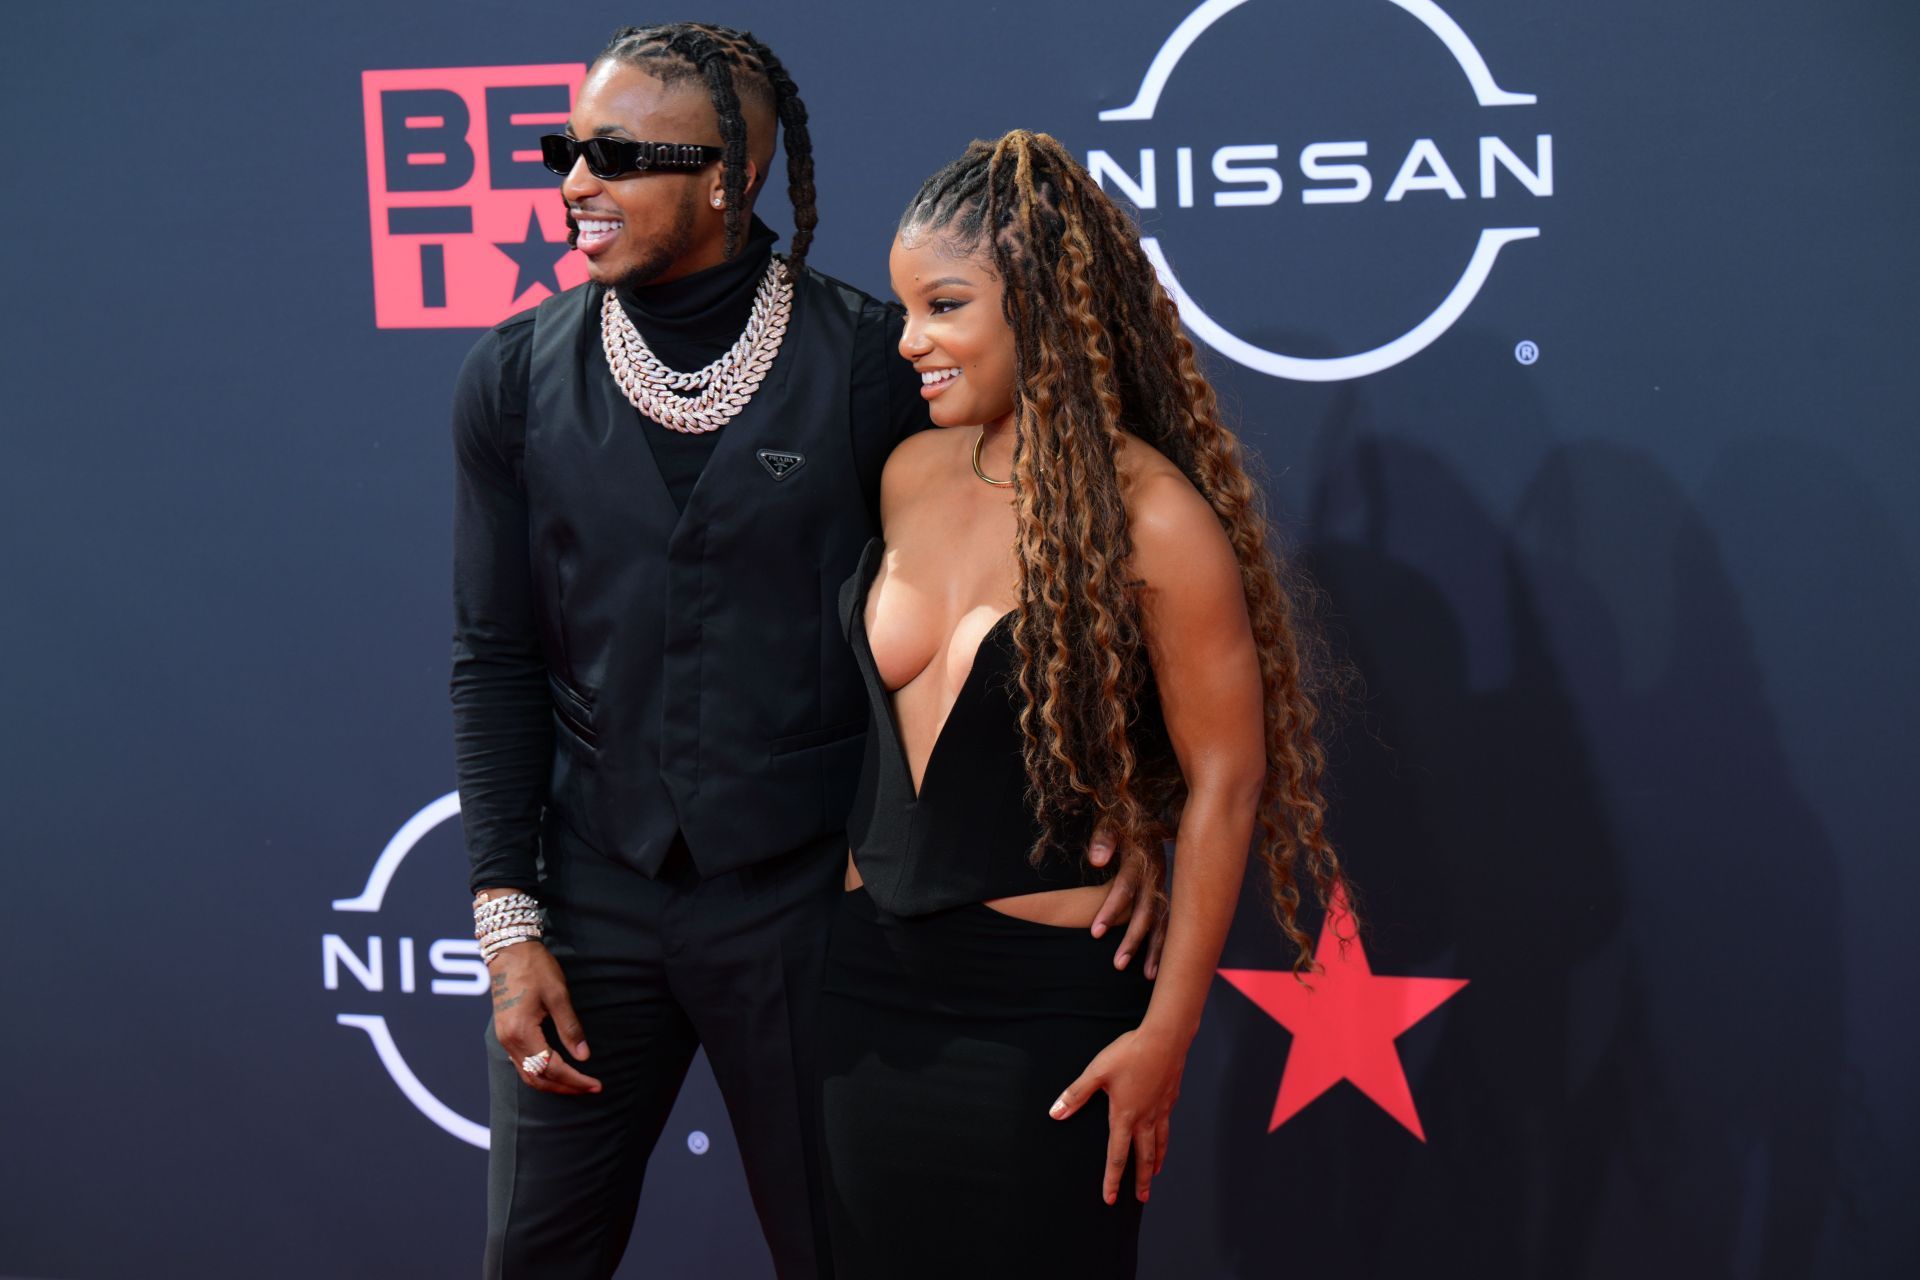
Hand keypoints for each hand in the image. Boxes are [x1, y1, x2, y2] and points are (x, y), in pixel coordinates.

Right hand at [489, 942, 601, 1095]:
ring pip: (528, 1074)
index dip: (575, 1079)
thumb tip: (583, 1056)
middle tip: (591, 1088)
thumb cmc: (535, 968)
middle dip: (566, 1087)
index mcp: (522, 1032)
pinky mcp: (506, 1034)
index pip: (551, 1068)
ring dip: (553, 1084)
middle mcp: (509, 1041)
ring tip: (578, 1085)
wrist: (508, 950)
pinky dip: (540, 1074)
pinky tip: (557, 1072)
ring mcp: (504, 1039)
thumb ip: (570, 1027)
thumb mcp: (558, 995)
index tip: (596, 1084)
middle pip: (537, 1077)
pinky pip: (522, 1064)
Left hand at [1049, 1026, 1186, 1203]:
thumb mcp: (1096, 1072)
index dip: (1112, 1179)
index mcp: (1124, 1115)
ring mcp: (1160, 1109)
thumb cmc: (1130, 1053)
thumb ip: (1076, 1094)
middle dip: (1140, 1180)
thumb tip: (1056, 1113)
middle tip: (1141, 1198)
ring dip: (1155, 1163)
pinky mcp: (1170, 1099)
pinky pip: (1167, 1127)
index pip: (1117, 1155)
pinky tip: (1163, 1138)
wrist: (1165, 1038)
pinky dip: (1164, 1140)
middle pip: (1143, 1157)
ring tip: (1155, 1174)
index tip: (1111, 1198)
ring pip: (1159, 1144)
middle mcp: (1145, 1118)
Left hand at [1087, 831, 1169, 978]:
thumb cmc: (1122, 818)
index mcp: (1142, 856)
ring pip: (1165, 920)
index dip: (1111, 910)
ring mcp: (1166, 884)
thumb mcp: (1110, 820)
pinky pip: (1172, 921)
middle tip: (1117, 965)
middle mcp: (1158, 873)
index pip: (1125, 887)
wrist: (1147, 812)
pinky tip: (1163, 965)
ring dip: (1156, 948)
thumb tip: (1096, 860)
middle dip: (1133, 939)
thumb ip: (1103, 838)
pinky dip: (1168, 943)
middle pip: (1147, 910)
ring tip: (1148, 975)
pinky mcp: (1170, 892)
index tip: (1095, 933)